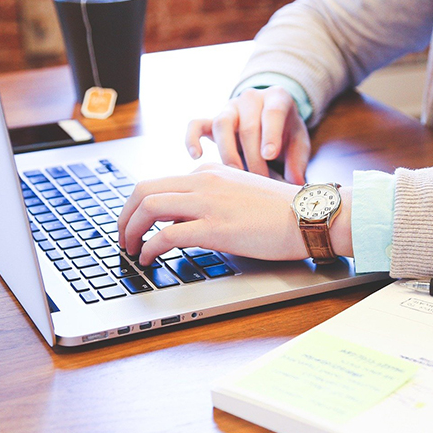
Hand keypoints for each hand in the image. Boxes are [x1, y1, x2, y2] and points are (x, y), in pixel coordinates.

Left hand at [117, 164, 303, 264]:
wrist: (310, 215)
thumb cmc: (282, 211)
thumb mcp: (240, 194)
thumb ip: (212, 200)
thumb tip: (184, 222)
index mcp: (209, 173)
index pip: (160, 183)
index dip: (138, 206)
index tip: (135, 224)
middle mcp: (204, 181)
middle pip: (144, 190)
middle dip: (125, 215)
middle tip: (122, 237)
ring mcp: (208, 203)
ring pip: (149, 207)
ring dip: (130, 230)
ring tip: (130, 249)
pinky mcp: (215, 227)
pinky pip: (167, 235)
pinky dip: (149, 248)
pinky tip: (149, 259)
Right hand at [185, 86, 310, 184]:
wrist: (271, 118)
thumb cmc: (286, 133)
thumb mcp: (299, 142)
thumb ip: (298, 161)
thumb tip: (295, 183)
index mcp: (277, 98)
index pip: (272, 112)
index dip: (270, 134)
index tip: (269, 155)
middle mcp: (251, 98)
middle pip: (248, 126)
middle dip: (253, 157)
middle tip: (260, 180)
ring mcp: (230, 108)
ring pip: (222, 124)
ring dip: (228, 152)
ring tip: (235, 175)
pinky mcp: (212, 120)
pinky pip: (196, 124)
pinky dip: (192, 138)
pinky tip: (196, 156)